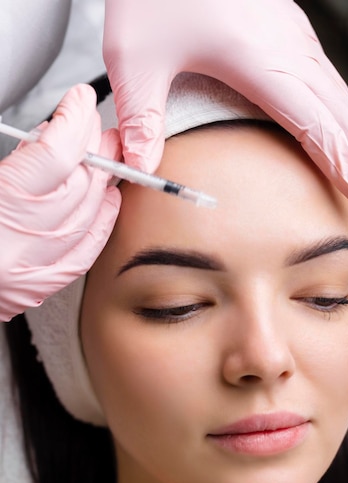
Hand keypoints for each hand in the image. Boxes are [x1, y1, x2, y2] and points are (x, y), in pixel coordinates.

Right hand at [0, 84, 121, 320]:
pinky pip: (83, 253)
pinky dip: (100, 223)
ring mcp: (29, 270)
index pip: (56, 157)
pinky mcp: (35, 287)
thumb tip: (44, 137)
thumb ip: (11, 160)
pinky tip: (107, 202)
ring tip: (105, 155)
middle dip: (92, 146)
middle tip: (95, 124)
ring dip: (101, 180)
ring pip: (87, 217)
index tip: (79, 101)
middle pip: (78, 185)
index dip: (75, 122)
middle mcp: (16, 244)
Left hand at [103, 0, 347, 221]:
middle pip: (342, 120)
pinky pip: (326, 84)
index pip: (318, 128)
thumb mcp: (134, 55)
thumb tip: (142, 167)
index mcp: (260, 60)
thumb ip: (142, 117)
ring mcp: (292, 40)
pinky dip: (342, 119)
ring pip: (340, 101)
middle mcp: (288, 51)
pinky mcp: (286, 34)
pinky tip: (343, 135)